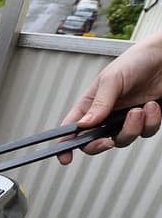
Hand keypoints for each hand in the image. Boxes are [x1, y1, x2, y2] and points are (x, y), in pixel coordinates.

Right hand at [58, 32, 161, 164]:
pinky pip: (146, 132)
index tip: (65, 157)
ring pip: (122, 140)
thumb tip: (84, 125)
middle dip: (100, 144)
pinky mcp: (146, 120)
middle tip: (107, 140)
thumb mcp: (111, 79)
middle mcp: (106, 114)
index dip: (65, 144)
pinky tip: (152, 106)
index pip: (72, 128)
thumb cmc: (137, 60)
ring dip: (132, 128)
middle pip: (94, 142)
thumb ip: (98, 104)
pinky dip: (151, 121)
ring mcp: (126, 119)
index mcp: (91, 104)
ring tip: (140, 109)